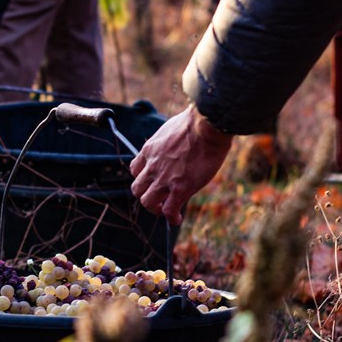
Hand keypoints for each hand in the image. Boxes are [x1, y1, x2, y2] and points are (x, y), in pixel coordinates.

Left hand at [130, 105, 232, 224]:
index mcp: (149, 150)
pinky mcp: (180, 188)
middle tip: (158, 198)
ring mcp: (164, 179)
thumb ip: (170, 140)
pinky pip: (169, 210)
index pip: (135, 169)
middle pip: (137, 189)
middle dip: (146, 195)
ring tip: (166, 209)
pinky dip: (171, 217)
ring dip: (155, 209)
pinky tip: (177, 218)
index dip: (143, 177)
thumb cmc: (196, 122)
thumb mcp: (172, 128)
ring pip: (148, 202)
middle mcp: (152, 166)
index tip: (153, 180)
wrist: (206, 126)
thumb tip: (179, 141)